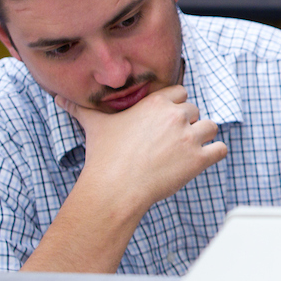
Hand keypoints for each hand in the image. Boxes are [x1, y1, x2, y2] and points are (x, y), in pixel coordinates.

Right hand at [56, 85, 227, 217]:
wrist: (115, 188)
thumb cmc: (105, 157)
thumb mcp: (95, 126)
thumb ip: (81, 109)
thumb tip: (59, 98)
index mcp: (155, 103)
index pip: (180, 92)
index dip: (175, 106)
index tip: (166, 120)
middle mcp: (175, 115)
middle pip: (195, 110)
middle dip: (187, 123)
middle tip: (172, 140)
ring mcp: (189, 137)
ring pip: (211, 127)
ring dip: (203, 136)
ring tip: (188, 150)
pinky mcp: (199, 159)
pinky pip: (221, 149)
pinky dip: (216, 154)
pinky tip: (204, 159)